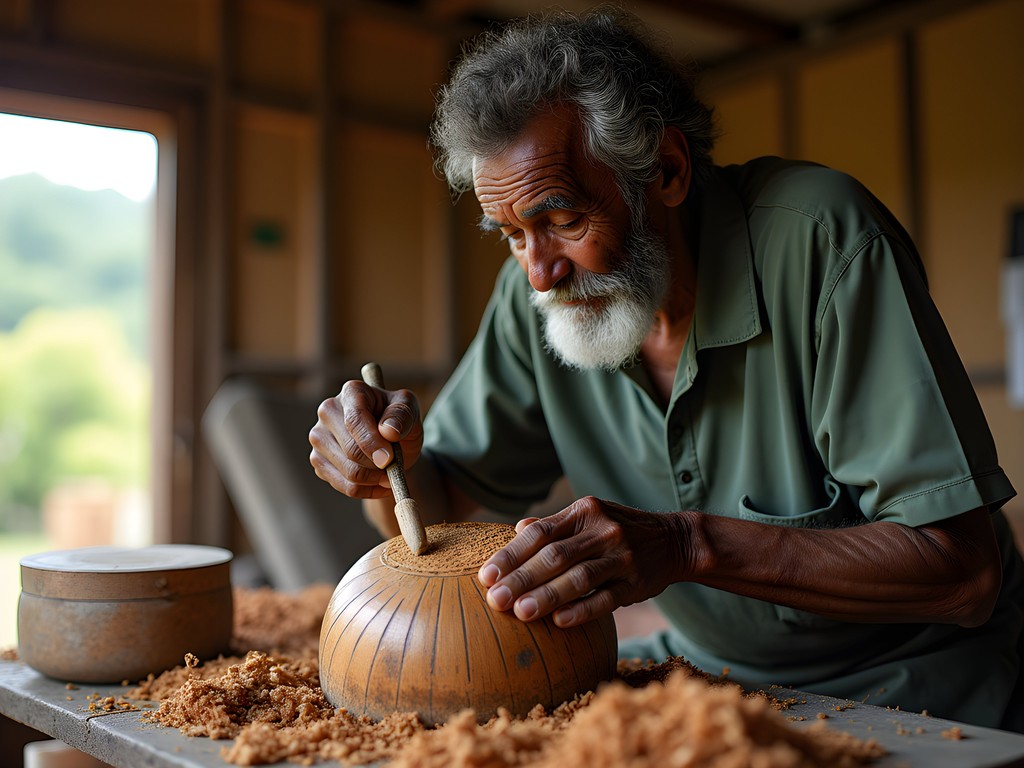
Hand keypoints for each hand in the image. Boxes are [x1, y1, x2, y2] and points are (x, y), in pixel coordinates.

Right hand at [309, 379, 422, 500]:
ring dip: (375, 479)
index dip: (372, 443)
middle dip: (378, 464)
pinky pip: (345, 486)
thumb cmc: (400, 421)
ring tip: (391, 473)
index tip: (389, 459)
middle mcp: (328, 411)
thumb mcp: (410, 410)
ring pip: (348, 471)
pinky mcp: (318, 461)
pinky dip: (368, 490)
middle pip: (351, 450)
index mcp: (352, 392)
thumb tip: (387, 431)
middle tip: (395, 466)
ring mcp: (319, 437)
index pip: (355, 420)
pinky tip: (380, 483)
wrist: (392, 443)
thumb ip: (402, 416)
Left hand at [477, 497, 690, 627]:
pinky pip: (606, 599)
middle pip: (555, 556)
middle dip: (522, 579)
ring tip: (520, 613)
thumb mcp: (589, 517)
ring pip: (579, 577)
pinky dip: (582, 610)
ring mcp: (622, 556)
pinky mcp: (637, 582)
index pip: (540, 533)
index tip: (486, 576)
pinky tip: (560, 622)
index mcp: (584, 511)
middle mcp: (602, 530)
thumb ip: (554, 525)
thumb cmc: (619, 530)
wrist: (674, 540)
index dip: (511, 555)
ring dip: (547, 596)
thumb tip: (517, 529)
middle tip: (495, 600)